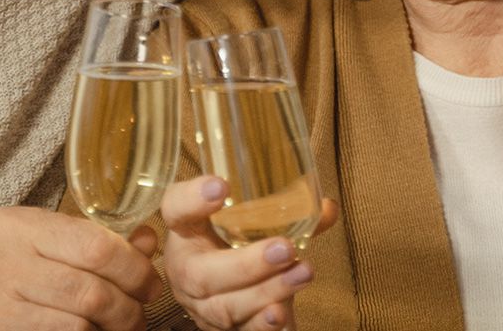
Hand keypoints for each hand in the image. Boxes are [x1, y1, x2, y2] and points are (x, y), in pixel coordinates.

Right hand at [0, 206, 158, 330]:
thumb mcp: (23, 232)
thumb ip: (82, 238)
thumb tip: (148, 243)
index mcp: (18, 227)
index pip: (96, 247)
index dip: (135, 269)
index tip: (148, 282)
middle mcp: (3, 263)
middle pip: (91, 294)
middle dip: (128, 310)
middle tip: (138, 315)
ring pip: (76, 326)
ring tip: (115, 328)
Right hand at [161, 176, 339, 329]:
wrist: (220, 290)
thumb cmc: (230, 246)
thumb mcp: (247, 224)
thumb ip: (284, 215)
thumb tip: (326, 208)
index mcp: (186, 231)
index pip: (176, 209)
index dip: (192, 199)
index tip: (220, 186)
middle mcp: (185, 269)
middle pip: (200, 274)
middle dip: (246, 264)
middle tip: (284, 249)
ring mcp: (200, 305)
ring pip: (224, 308)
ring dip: (266, 292)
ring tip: (302, 274)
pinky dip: (262, 326)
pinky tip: (283, 316)